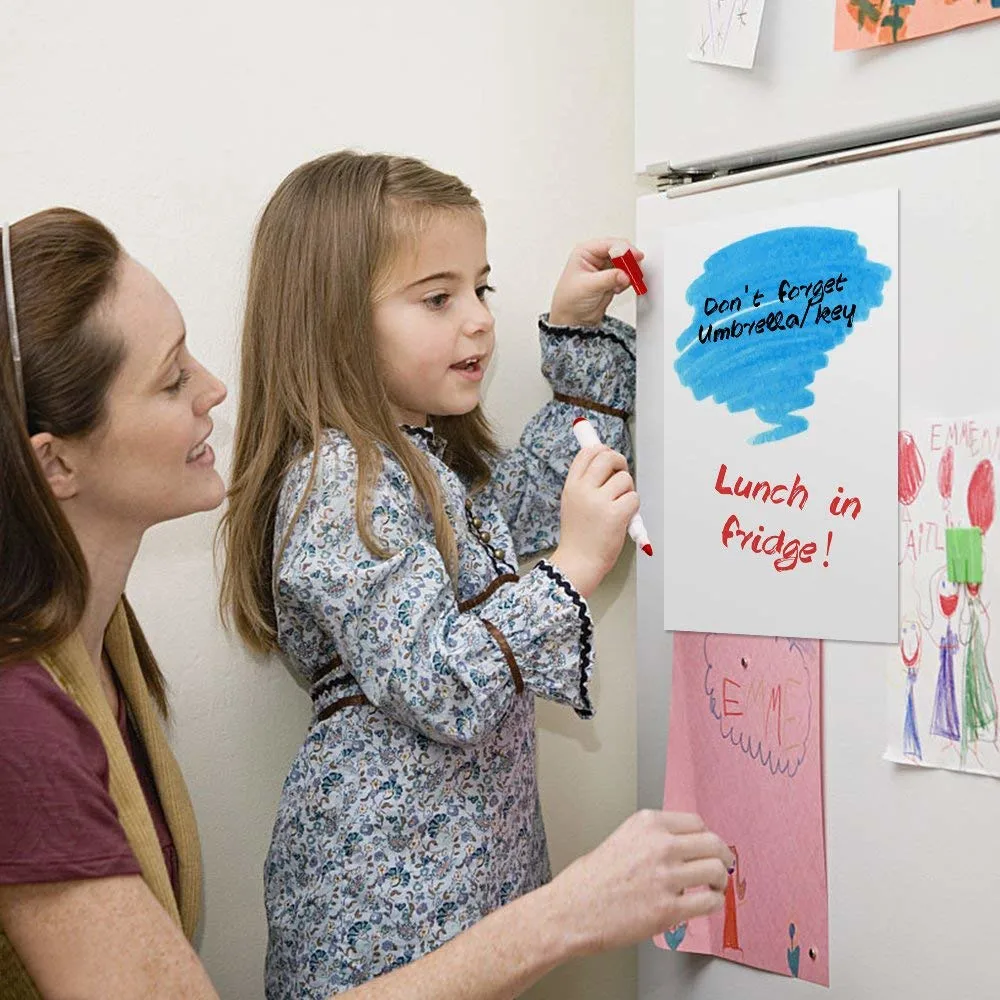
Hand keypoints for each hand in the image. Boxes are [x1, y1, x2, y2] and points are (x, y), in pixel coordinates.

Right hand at [546, 811, 732, 956]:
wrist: (574, 909)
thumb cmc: (592, 878)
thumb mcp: (624, 838)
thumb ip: (654, 838)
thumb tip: (685, 847)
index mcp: (648, 823)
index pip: (696, 823)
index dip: (707, 837)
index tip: (709, 846)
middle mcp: (660, 845)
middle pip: (713, 843)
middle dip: (723, 855)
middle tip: (724, 864)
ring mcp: (666, 877)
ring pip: (716, 871)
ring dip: (720, 880)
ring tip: (715, 887)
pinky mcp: (669, 908)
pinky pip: (709, 902)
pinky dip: (715, 903)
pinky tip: (707, 903)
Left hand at [548, 239, 645, 328]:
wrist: (573, 319)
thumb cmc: (569, 300)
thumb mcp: (588, 286)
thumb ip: (609, 278)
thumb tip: (625, 274)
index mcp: (585, 252)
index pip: (609, 244)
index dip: (624, 249)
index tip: (636, 256)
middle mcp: (596, 257)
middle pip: (620, 251)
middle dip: (629, 261)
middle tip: (634, 271)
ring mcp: (605, 268)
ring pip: (625, 263)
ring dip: (629, 272)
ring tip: (625, 282)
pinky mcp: (612, 279)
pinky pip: (626, 275)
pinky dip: (628, 281)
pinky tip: (619, 289)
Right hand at [549, 444, 638, 596]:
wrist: (579, 562)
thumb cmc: (579, 536)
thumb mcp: (572, 504)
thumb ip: (586, 484)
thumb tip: (605, 462)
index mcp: (571, 486)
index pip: (587, 453)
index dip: (601, 449)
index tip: (608, 454)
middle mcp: (583, 490)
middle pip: (607, 457)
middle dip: (619, 462)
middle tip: (621, 474)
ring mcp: (599, 502)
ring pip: (624, 478)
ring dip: (628, 490)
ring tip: (619, 506)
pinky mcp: (615, 514)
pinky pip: (634, 497)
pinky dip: (633, 508)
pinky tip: (623, 519)